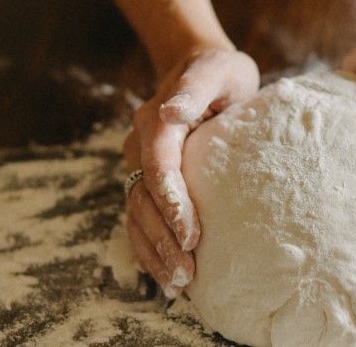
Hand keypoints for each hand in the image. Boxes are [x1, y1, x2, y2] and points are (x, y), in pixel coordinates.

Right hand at [123, 47, 259, 297]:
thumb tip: (171, 110)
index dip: (171, 202)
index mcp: (157, 121)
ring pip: (137, 215)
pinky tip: (167, 278)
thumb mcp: (215, 70)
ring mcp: (139, 166)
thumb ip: (195, 88)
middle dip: (163, 238)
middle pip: (143, 199)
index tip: (191, 234)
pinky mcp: (147, 183)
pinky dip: (150, 250)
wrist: (199, 71)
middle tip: (187, 272)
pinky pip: (140, 220)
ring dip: (154, 251)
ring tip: (178, 284)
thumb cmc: (218, 73)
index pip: (158, 165)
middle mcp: (140, 146)